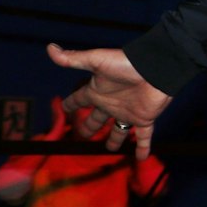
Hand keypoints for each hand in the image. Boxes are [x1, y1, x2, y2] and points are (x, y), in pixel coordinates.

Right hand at [51, 44, 171, 158]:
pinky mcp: (144, 119)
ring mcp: (128, 112)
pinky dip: (143, 147)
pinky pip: (144, 137)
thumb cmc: (126, 64)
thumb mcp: (96, 60)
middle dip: (88, 127)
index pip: (79, 99)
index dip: (71, 104)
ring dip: (114, 140)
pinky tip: (142, 158)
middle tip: (81, 137)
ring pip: (119, 131)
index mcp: (98, 91)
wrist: (156, 68)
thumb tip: (50, 48)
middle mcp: (111, 104)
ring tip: (109, 150)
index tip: (64, 109)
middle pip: (96, 119)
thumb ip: (73, 59)